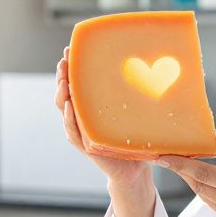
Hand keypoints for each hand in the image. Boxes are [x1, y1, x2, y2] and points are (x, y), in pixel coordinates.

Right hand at [55, 46, 150, 189]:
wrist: (134, 167)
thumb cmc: (133, 136)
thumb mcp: (132, 109)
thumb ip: (132, 91)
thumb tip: (152, 63)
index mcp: (89, 106)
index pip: (76, 82)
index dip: (71, 66)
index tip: (71, 49)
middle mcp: (81, 117)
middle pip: (65, 92)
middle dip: (63, 75)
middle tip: (65, 59)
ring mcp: (80, 131)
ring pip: (65, 110)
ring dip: (63, 94)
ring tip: (64, 81)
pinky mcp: (86, 146)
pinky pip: (74, 131)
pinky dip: (70, 119)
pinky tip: (70, 107)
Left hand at [158, 133, 215, 216]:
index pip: (203, 175)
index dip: (179, 165)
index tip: (162, 156)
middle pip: (198, 186)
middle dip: (182, 170)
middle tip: (169, 153)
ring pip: (204, 197)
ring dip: (194, 181)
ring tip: (186, 163)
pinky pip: (214, 206)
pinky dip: (208, 192)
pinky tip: (210, 181)